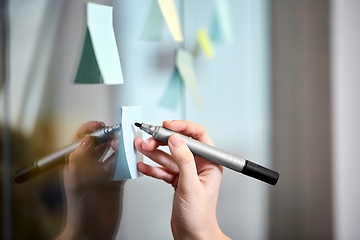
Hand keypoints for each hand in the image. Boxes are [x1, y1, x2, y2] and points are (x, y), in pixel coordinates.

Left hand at [56, 121, 123, 239]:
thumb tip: (86, 138)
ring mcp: (104, 173)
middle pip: (101, 144)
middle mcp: (90, 166)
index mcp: (76, 163)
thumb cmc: (79, 210)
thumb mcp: (76, 181)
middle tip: (118, 135)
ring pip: (114, 153)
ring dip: (121, 148)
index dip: (90, 129)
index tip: (101, 124)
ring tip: (125, 146)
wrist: (92, 231)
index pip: (82, 139)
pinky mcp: (116, 181)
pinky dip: (129, 161)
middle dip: (110, 136)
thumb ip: (80, 158)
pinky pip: (124, 166)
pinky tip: (130, 159)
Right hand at [134, 120, 229, 239]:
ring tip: (141, 147)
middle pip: (179, 144)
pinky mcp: (177, 181)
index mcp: (209, 163)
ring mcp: (187, 173)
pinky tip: (143, 165)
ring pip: (169, 156)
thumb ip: (184, 160)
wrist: (193, 236)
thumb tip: (176, 139)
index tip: (167, 126)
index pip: (197, 135)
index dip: (182, 127)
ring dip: (154, 152)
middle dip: (162, 141)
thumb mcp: (191, 185)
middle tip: (147, 140)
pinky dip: (153, 167)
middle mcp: (198, 165)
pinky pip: (163, 169)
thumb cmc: (199, 216)